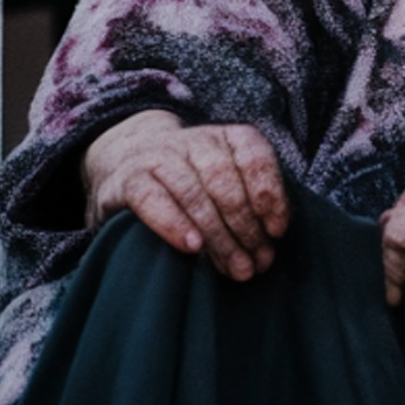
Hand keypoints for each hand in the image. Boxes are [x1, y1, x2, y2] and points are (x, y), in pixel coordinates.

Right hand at [81, 110, 290, 281]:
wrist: (128, 162)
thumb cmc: (191, 184)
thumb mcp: (226, 184)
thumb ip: (249, 208)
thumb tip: (267, 250)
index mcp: (227, 138)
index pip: (255, 158)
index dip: (270, 195)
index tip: (276, 231)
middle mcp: (195, 141)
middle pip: (225, 183)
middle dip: (245, 228)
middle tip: (255, 264)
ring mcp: (160, 157)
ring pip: (193, 194)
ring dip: (217, 236)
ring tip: (234, 267)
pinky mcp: (128, 179)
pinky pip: (151, 200)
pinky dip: (174, 223)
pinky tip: (193, 247)